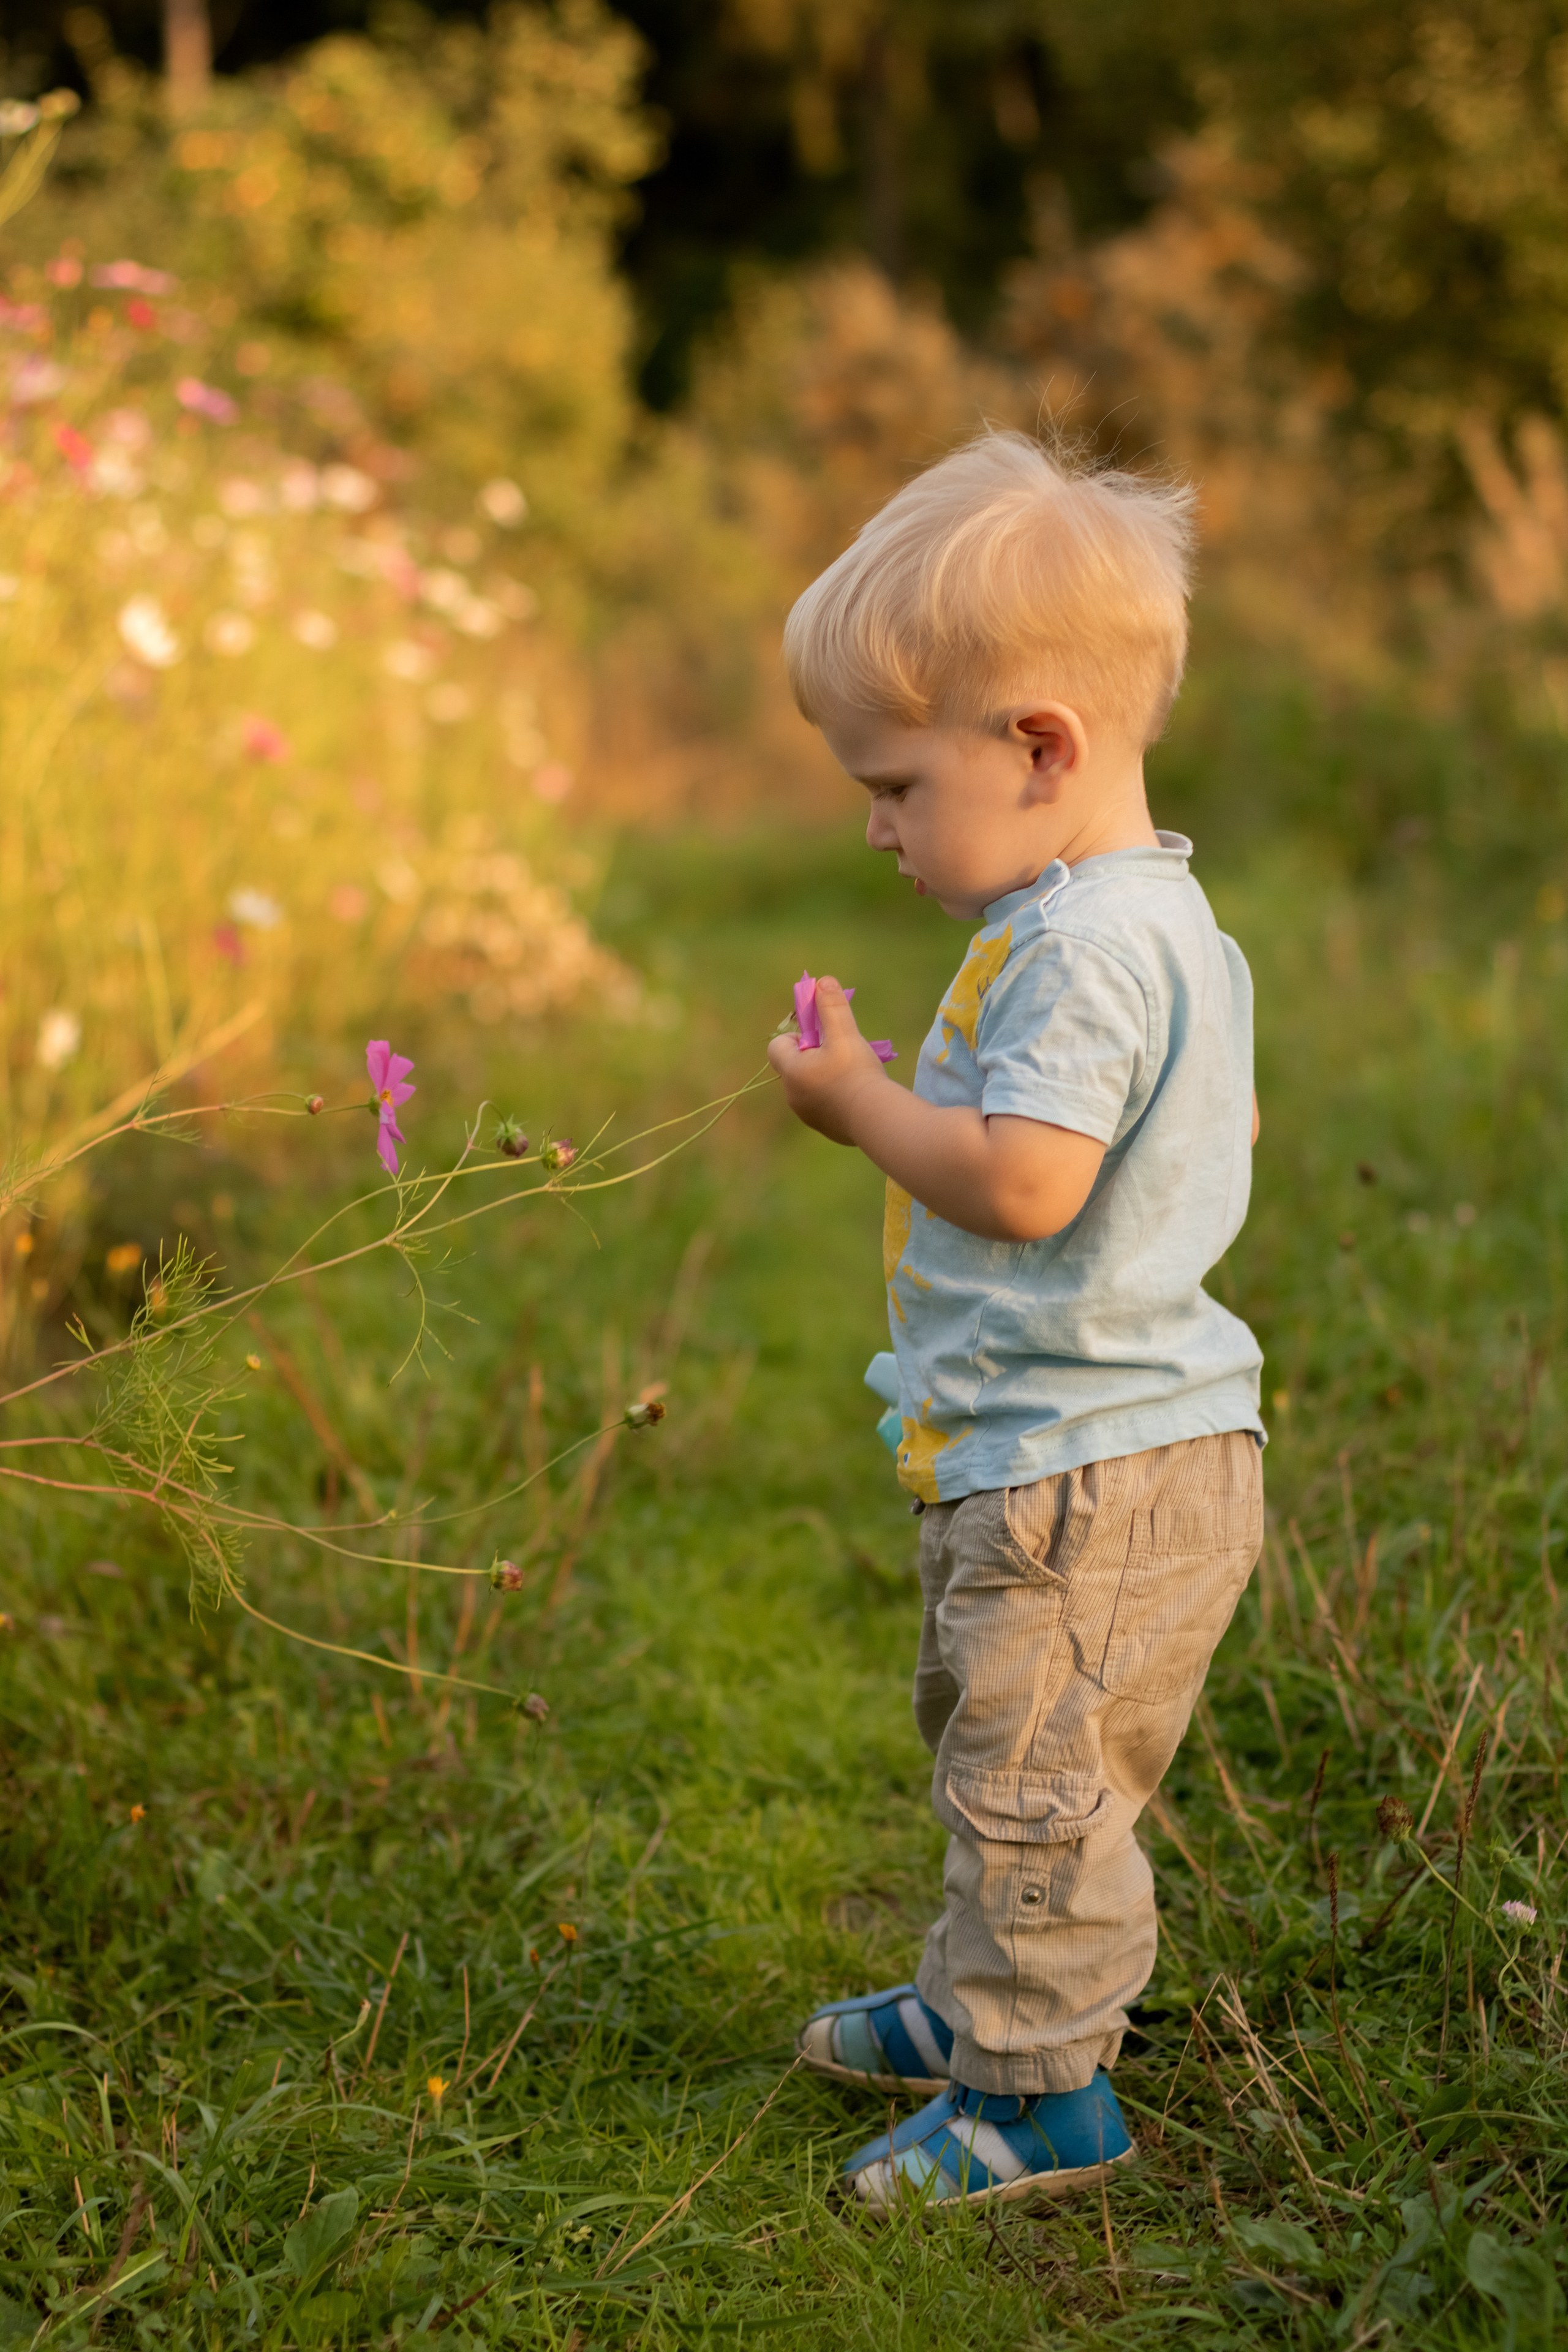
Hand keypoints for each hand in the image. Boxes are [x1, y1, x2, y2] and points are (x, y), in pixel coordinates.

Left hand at [767, 974, 892, 1143]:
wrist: (876, 1118)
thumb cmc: (856, 1072)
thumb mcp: (844, 1033)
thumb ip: (831, 1006)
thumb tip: (823, 981)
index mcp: (791, 1071)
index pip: (777, 1046)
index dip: (797, 1037)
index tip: (821, 1038)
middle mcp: (792, 1095)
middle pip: (794, 1065)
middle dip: (814, 1056)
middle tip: (841, 1054)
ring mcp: (807, 1115)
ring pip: (809, 1086)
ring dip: (824, 1076)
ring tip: (852, 1074)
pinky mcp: (824, 1127)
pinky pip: (823, 1105)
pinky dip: (835, 1097)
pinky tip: (856, 1094)